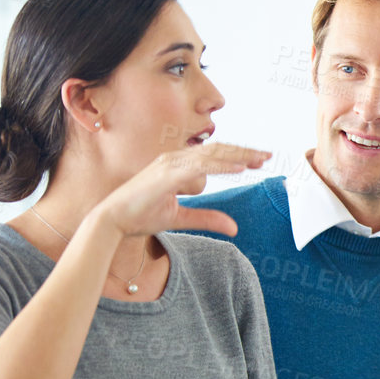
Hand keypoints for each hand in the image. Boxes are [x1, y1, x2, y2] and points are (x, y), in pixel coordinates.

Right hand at [93, 141, 270, 238]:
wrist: (112, 222)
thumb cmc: (140, 216)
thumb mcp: (181, 219)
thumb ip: (207, 219)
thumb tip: (234, 227)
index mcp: (177, 166)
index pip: (213, 156)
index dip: (236, 156)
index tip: (257, 161)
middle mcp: (174, 159)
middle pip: (217, 151)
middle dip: (243, 152)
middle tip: (267, 156)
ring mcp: (169, 164)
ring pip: (211, 155)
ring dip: (238, 156)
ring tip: (259, 160)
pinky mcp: (166, 174)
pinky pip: (199, 166)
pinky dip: (221, 165)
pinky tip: (240, 168)